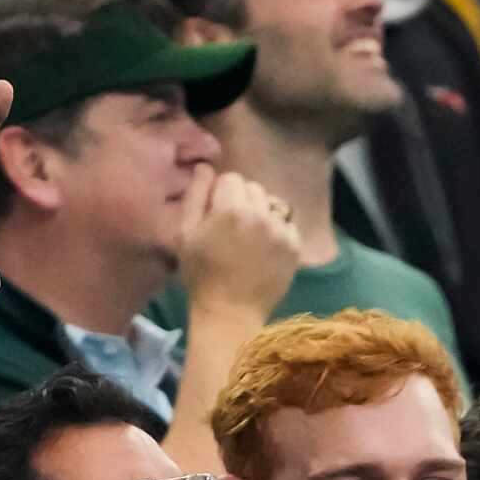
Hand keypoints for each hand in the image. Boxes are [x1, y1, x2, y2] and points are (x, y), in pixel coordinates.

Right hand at [179, 165, 305, 319]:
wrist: (230, 312)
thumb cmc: (200, 275)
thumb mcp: (185, 236)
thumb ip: (194, 196)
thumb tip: (205, 167)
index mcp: (230, 209)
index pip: (230, 178)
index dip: (218, 196)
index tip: (213, 217)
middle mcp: (261, 213)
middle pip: (253, 187)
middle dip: (241, 202)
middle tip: (229, 230)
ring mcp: (281, 229)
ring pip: (271, 203)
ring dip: (260, 214)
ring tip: (247, 240)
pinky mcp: (295, 244)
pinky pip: (286, 223)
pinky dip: (275, 231)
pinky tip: (261, 251)